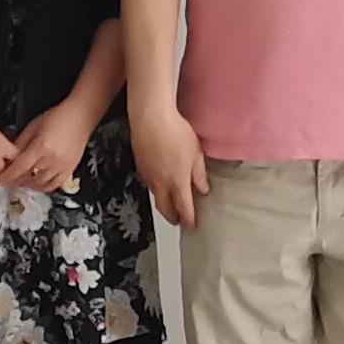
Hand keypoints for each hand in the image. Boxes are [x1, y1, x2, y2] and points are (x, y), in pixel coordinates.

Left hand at [4, 100, 95, 191]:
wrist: (80, 117)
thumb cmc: (59, 117)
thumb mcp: (33, 126)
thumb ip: (20, 143)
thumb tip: (10, 155)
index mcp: (42, 147)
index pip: (20, 167)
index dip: (8, 176)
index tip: (1, 180)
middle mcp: (53, 159)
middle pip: (29, 178)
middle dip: (17, 180)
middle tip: (10, 180)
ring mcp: (63, 166)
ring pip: (41, 184)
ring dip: (29, 184)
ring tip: (22, 181)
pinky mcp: (70, 169)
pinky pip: (55, 184)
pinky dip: (44, 187)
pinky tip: (38, 183)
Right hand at [133, 102, 208, 230]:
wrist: (150, 118)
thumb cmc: (174, 132)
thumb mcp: (196, 153)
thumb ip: (199, 174)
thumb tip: (203, 189)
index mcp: (177, 182)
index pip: (184, 209)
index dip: (188, 220)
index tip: (192, 225)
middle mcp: (160, 183)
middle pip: (165, 209)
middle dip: (173, 218)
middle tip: (180, 220)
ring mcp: (148, 175)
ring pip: (156, 196)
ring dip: (164, 203)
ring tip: (173, 202)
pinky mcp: (140, 166)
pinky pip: (149, 184)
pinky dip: (157, 189)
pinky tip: (163, 182)